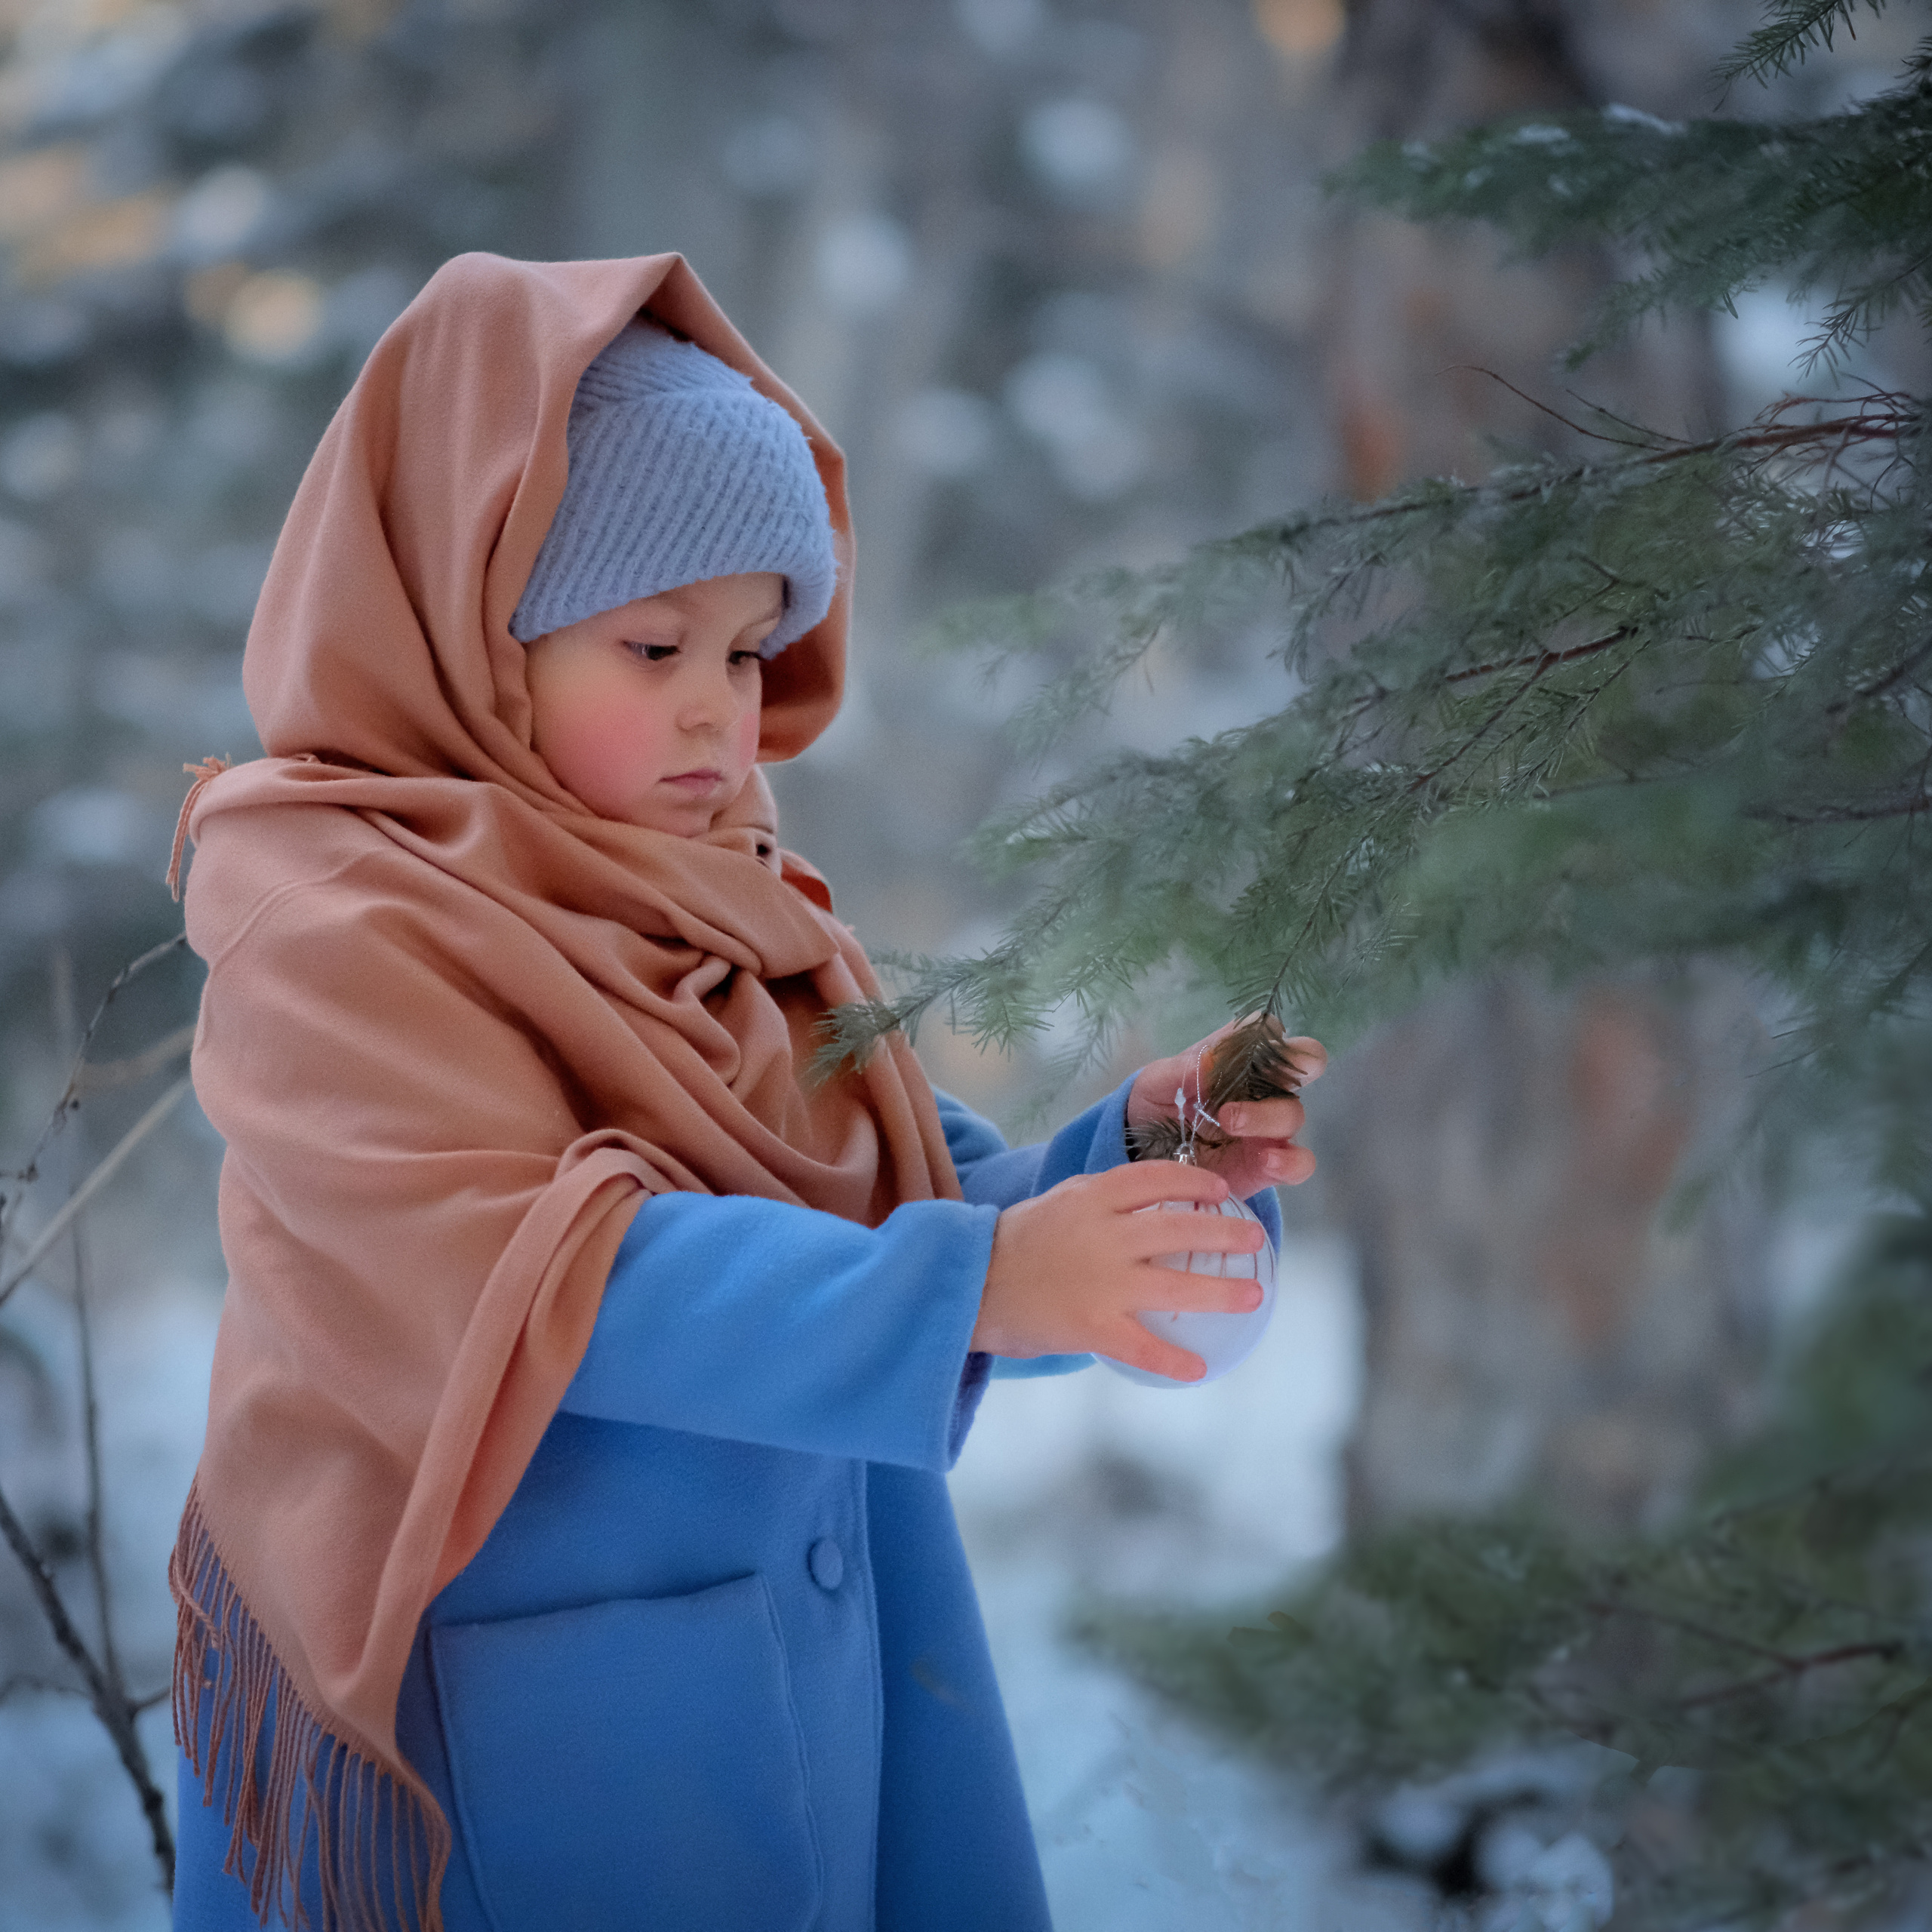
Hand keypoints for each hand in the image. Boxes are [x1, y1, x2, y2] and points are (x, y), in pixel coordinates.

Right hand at [972, 1161, 1266, 1380]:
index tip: (1220, 1189)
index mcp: (1093, 1200)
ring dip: (1220, 1292)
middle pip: (1180, 1228)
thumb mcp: (1057, 1202)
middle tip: (1255, 1239)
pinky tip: (1197, 1368)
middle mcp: (1105, 1236)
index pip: (1156, 1179)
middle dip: (1225, 1232)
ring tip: (1253, 1294)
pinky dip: (1172, 1360)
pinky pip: (1142, 1346)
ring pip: (1176, 1286)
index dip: (1194, 1182)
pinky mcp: (1092, 1326)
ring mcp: (1102, 1283)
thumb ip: (1100, 1198)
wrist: (966, 1282)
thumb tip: (1148, 1195)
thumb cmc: (1012, 1242)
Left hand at [1126, 1017, 1326, 1198]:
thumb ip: (1181, 1069)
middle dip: (1285, 1069)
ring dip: (1266, 1117)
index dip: (1267, 1036)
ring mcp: (1270, 1126)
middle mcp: (1265, 1087)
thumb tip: (1210, 1061)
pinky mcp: (1270, 1165)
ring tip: (1229, 1123)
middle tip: (1237, 1088)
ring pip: (1295, 1113)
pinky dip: (1291, 1161)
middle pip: (1305, 1064)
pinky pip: (1301, 1163)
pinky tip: (1267, 1160)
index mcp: (1242, 1057)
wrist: (1145, 1154)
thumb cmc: (1157, 1105)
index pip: (1272, 1031)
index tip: (1241, 1050)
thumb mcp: (1155, 1082)